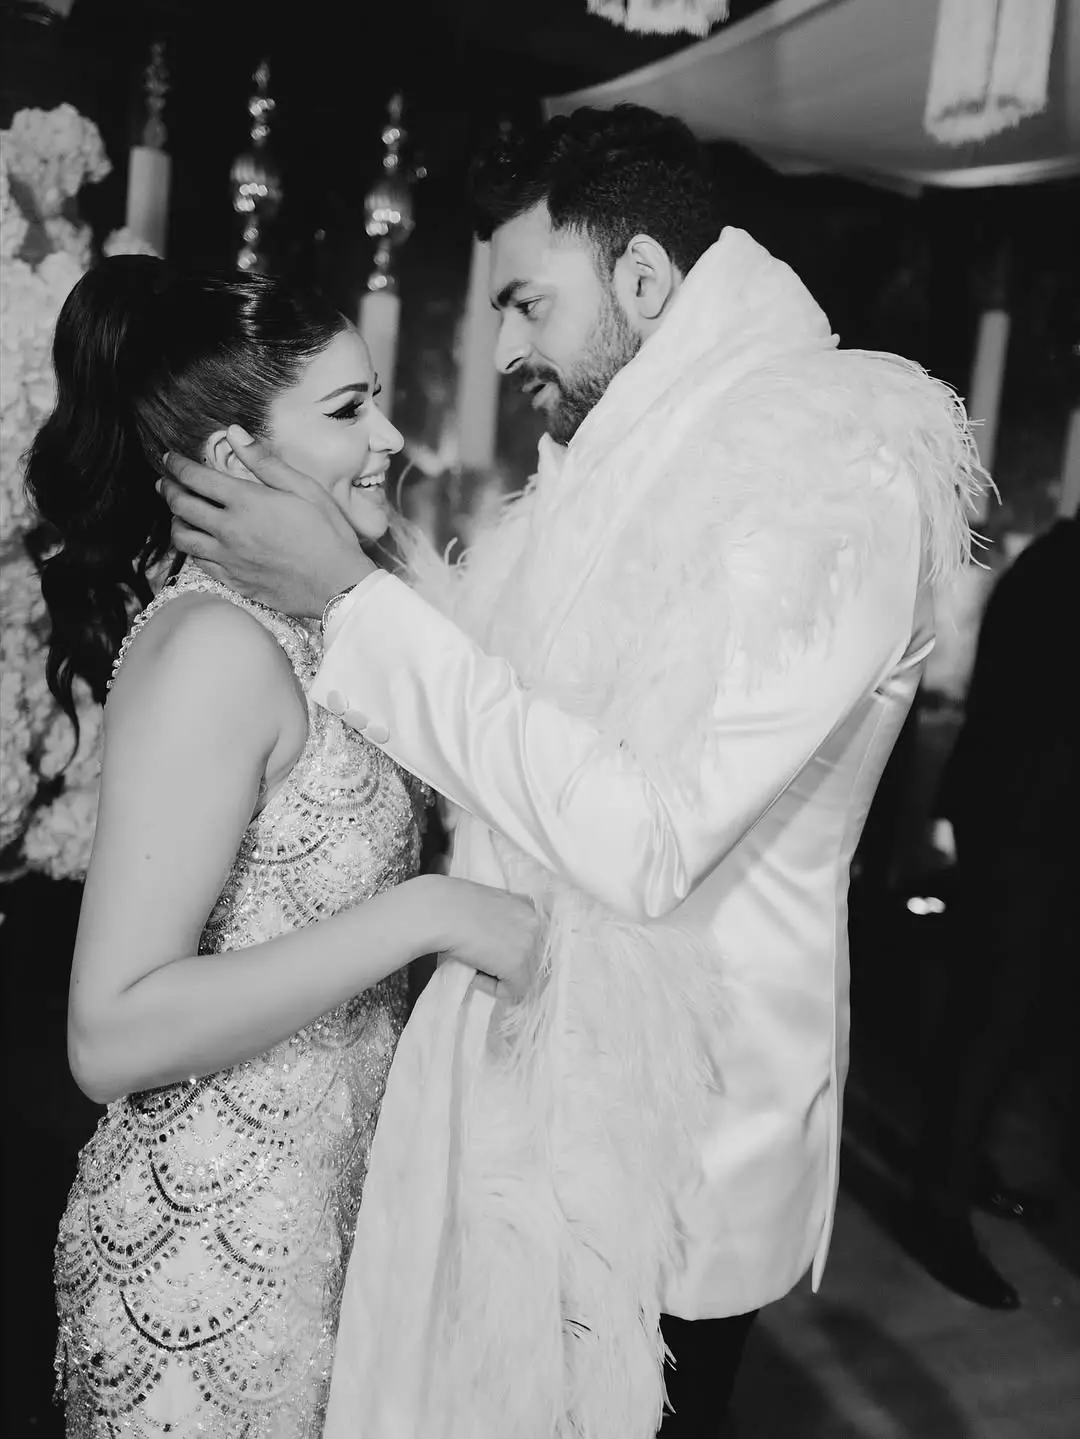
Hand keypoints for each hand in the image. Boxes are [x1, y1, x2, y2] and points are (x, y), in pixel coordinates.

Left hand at [159, 427, 377, 616]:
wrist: (336, 584)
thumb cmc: (327, 534)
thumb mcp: (304, 488)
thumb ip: (266, 462)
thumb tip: (235, 434)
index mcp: (245, 502)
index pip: (195, 478)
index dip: (177, 465)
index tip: (170, 459)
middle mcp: (228, 529)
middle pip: (181, 506)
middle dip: (168, 490)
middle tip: (165, 483)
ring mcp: (228, 558)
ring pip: (183, 538)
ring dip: (176, 522)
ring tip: (179, 515)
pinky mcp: (233, 581)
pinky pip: (199, 563)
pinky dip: (193, 550)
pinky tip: (200, 545)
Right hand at [422, 876, 542, 1002]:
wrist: (439, 911)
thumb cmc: (452, 906)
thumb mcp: (488, 905)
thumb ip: (504, 920)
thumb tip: (503, 944)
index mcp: (528, 905)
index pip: (534, 938)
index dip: (513, 950)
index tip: (494, 953)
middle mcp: (535, 923)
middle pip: (533, 958)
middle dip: (510, 964)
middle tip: (483, 961)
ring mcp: (528, 944)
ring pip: (523, 976)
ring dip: (500, 975)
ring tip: (475, 964)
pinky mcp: (516, 965)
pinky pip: (512, 990)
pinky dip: (491, 987)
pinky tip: (474, 973)